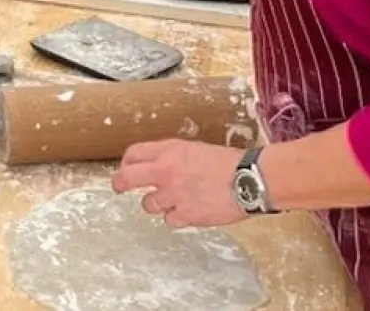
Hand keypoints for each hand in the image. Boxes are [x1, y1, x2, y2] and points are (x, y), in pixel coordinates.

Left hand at [113, 140, 246, 227]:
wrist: (250, 179)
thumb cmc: (230, 163)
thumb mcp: (195, 149)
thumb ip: (172, 157)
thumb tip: (157, 166)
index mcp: (169, 151)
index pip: (133, 154)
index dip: (127, 162)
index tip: (127, 168)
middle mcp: (166, 171)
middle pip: (126, 178)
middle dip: (119, 184)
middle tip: (118, 187)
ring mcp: (174, 195)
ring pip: (148, 204)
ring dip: (156, 204)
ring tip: (171, 201)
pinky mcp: (186, 215)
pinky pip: (170, 220)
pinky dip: (176, 217)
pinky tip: (188, 211)